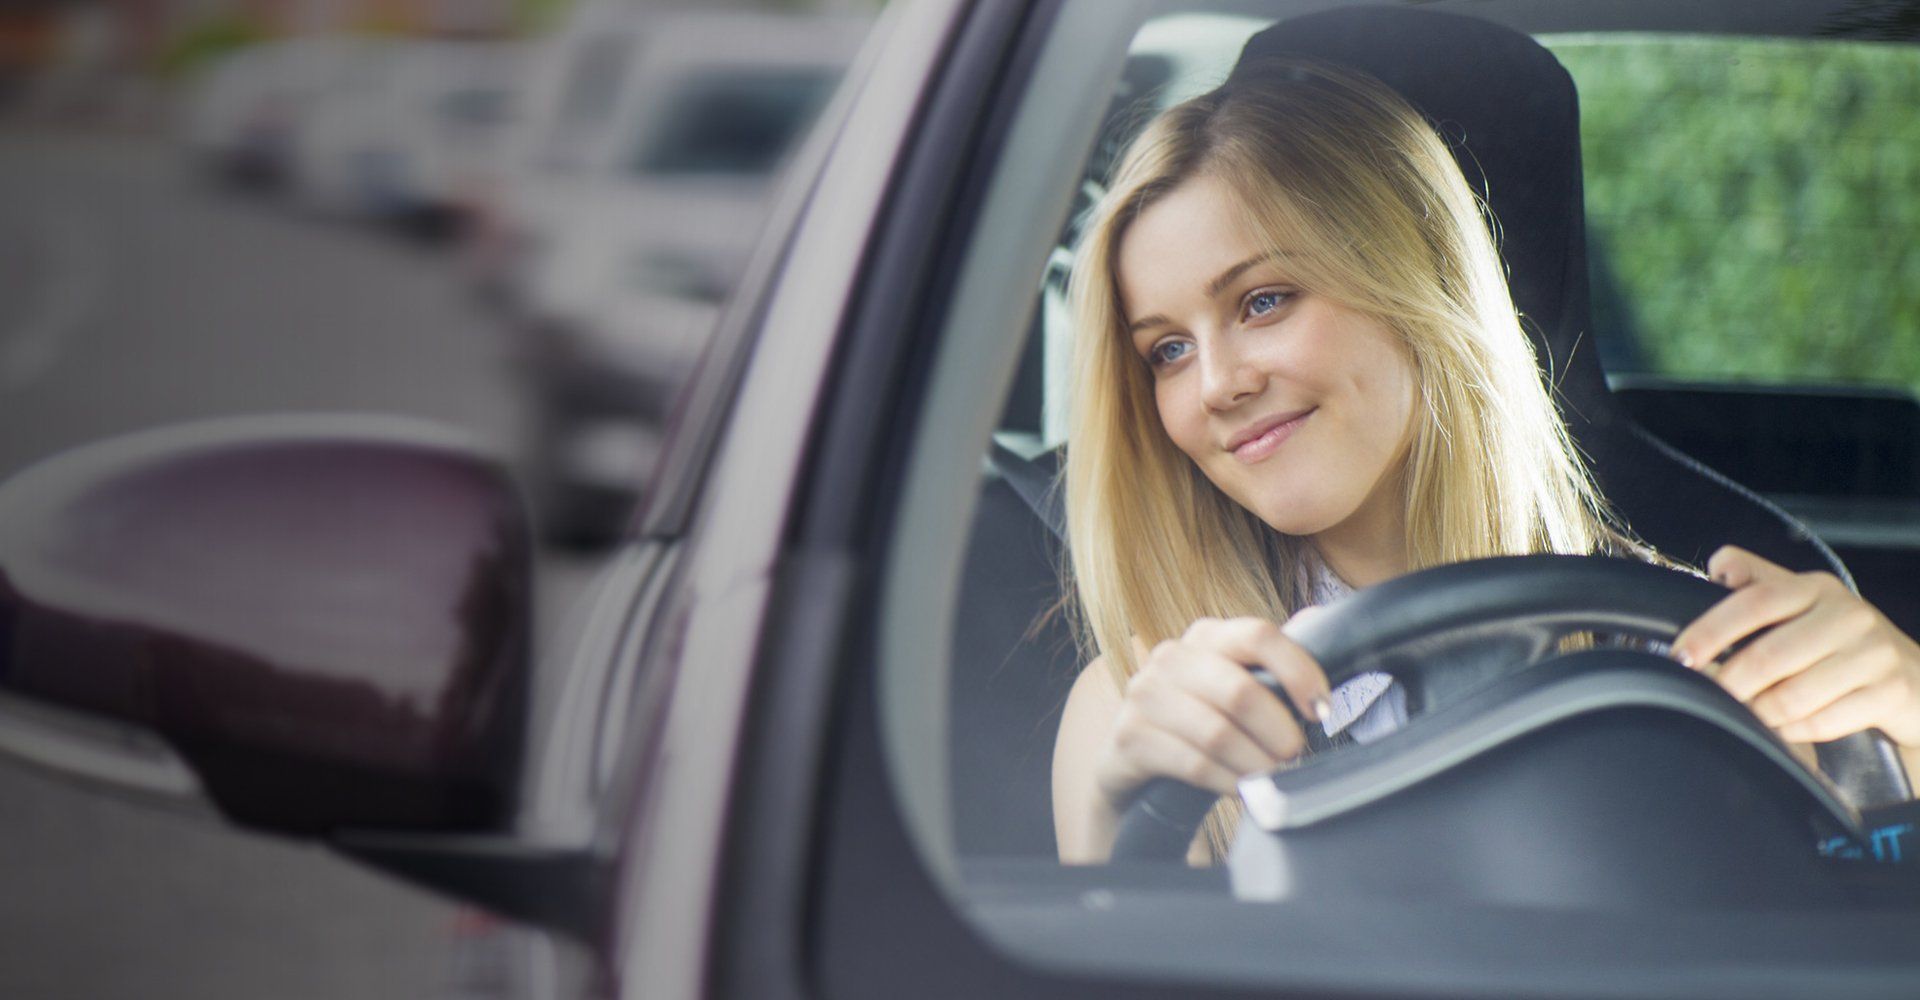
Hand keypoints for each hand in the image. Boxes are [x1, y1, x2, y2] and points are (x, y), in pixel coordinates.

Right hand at [1093, 615, 1331, 810]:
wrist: (1132, 760)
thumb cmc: (1198, 720)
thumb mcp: (1232, 684)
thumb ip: (1269, 660)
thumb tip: (1317, 617)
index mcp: (1206, 636)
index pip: (1258, 636)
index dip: (1298, 672)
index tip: (1322, 710)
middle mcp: (1170, 657)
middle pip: (1240, 691)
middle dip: (1278, 730)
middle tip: (1293, 755)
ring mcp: (1144, 695)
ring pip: (1217, 733)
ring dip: (1255, 763)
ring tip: (1271, 777)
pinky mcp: (1129, 736)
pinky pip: (1194, 764)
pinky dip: (1228, 782)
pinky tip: (1242, 789)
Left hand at [1671, 545, 1919, 748]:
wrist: (1914, 678)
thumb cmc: (1841, 643)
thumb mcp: (1802, 606)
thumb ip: (1758, 583)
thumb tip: (1720, 567)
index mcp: (1815, 588)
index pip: (1754, 601)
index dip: (1711, 630)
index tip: (1682, 656)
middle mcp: (1848, 615)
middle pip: (1768, 656)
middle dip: (1730, 684)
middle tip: (1711, 698)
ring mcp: (1873, 654)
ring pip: (1792, 695)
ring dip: (1760, 713)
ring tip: (1747, 715)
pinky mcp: (1890, 692)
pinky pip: (1822, 721)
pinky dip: (1793, 730)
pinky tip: (1784, 727)